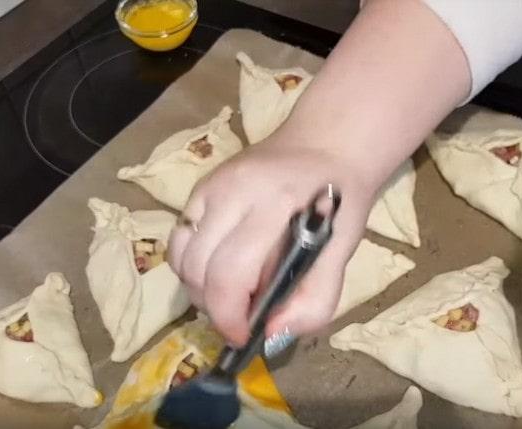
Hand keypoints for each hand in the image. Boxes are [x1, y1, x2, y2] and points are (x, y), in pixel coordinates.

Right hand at [167, 133, 380, 345]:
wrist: (326, 144)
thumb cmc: (337, 202)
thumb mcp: (341, 253)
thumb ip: (314, 300)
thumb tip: (269, 334)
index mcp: (275, 207)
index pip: (230, 274)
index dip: (229, 316)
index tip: (243, 336)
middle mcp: (234, 191)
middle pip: (198, 269)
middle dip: (214, 307)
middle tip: (240, 315)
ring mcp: (211, 185)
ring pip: (180, 256)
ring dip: (197, 287)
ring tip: (228, 291)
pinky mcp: (200, 185)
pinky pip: (179, 237)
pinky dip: (191, 263)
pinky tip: (218, 265)